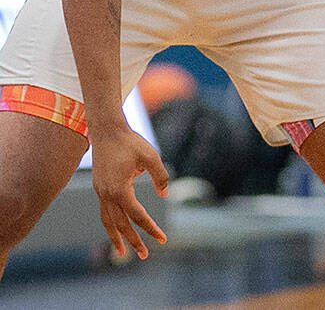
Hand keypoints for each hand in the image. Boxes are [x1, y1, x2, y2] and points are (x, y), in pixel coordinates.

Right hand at [90, 125, 168, 259]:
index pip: (138, 216)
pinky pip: (104, 211)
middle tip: (144, 255)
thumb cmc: (131, 142)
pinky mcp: (99, 187)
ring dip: (116, 237)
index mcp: (120, 190)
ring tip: (123, 252)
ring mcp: (100, 192)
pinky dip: (110, 223)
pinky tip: (118, 228)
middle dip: (133, 241)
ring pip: (108, 221)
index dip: (150, 229)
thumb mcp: (151, 157)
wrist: (107, 130)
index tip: (162, 239)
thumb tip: (164, 196)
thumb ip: (160, 177)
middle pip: (120, 225)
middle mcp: (107, 195)